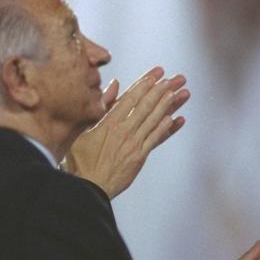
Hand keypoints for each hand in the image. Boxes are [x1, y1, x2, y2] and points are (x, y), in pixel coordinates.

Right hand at [62, 66, 189, 197]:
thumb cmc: (79, 159)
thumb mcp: (83, 128)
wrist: (87, 187)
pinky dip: (166, 128)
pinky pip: (156, 139)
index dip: (146, 83)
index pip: (131, 97)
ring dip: (168, 105)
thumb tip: (114, 85)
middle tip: (176, 78)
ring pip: (154, 120)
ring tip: (180, 92)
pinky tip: (175, 118)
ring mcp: (134, 144)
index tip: (158, 73)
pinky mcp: (139, 157)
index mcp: (109, 122)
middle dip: (162, 90)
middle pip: (147, 106)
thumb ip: (101, 106)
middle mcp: (124, 131)